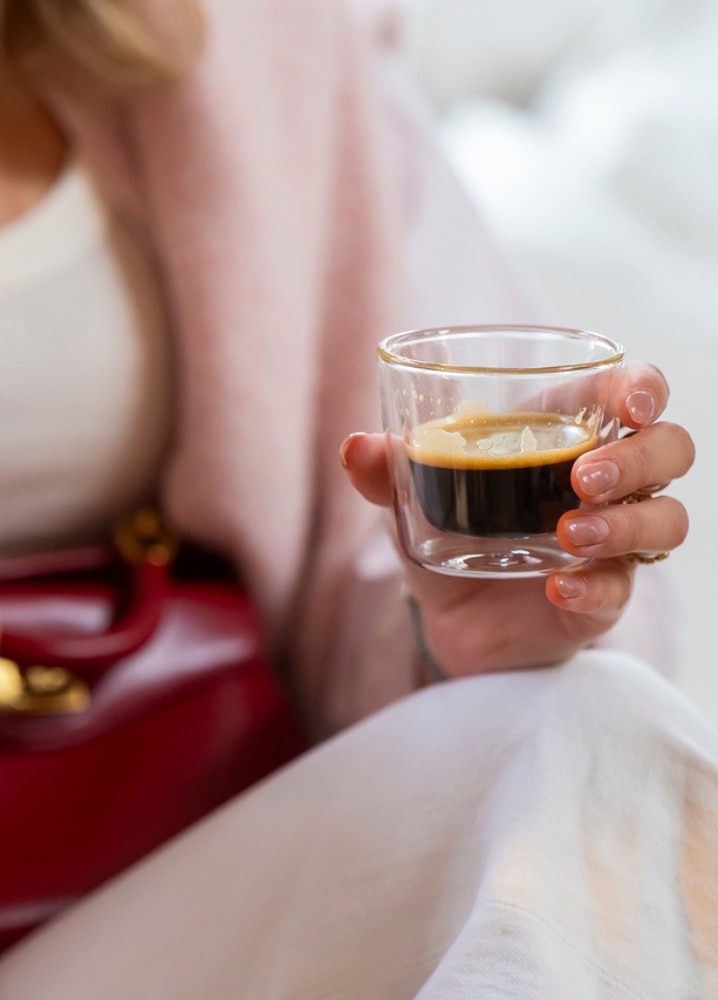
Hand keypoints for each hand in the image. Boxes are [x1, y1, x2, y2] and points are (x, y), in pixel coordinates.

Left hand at [342, 362, 693, 677]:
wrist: (445, 617)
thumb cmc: (446, 534)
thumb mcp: (410, 497)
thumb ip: (386, 470)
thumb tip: (355, 447)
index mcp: (563, 436)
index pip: (631, 394)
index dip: (643, 387)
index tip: (631, 401)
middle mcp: (604, 485)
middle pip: (669, 450)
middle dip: (639, 458)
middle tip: (586, 478)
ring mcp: (610, 543)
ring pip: (667, 520)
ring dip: (626, 522)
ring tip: (570, 534)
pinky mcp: (601, 599)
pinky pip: (621, 591)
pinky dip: (594, 587)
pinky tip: (557, 587)